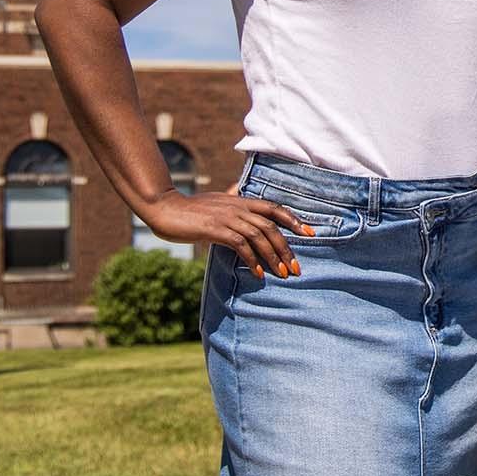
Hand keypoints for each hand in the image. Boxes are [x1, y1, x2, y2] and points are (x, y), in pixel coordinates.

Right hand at [142, 191, 313, 279]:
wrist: (165, 208)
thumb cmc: (191, 210)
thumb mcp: (217, 204)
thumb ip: (233, 207)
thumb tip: (243, 206)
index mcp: (242, 201)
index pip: (275, 208)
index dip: (295, 220)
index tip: (311, 234)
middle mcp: (239, 207)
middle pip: (272, 227)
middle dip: (287, 248)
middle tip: (297, 268)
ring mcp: (228, 217)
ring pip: (260, 236)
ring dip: (274, 257)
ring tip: (283, 274)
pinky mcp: (216, 229)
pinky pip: (241, 245)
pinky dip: (252, 260)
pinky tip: (258, 274)